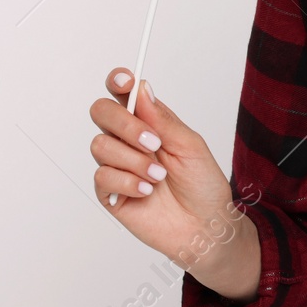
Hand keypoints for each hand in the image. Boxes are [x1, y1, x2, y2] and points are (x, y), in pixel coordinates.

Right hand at [88, 70, 257, 298]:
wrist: (205, 225)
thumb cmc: (203, 184)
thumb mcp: (190, 145)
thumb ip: (162, 119)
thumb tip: (141, 88)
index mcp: (149, 122)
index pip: (123, 93)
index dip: (118, 81)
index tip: (125, 81)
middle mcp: (128, 140)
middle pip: (101, 112)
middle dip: (125, 124)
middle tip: (154, 142)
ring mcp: (117, 165)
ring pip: (100, 145)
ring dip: (134, 160)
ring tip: (159, 176)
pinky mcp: (110, 193)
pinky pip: (102, 177)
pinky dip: (128, 182)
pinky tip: (147, 191)